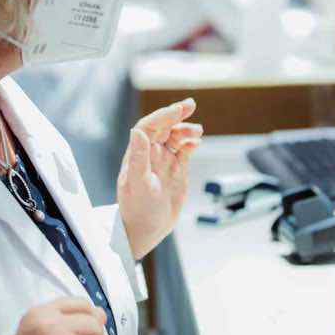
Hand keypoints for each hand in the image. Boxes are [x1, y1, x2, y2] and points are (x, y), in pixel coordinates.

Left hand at [118, 98, 202, 259]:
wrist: (146, 230)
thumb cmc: (137, 210)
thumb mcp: (137, 184)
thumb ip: (138, 158)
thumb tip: (136, 131)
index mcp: (138, 153)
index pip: (149, 126)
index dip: (163, 115)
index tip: (177, 109)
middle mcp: (150, 154)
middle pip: (164, 126)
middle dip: (176, 114)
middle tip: (191, 104)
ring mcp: (164, 161)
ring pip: (176, 137)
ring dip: (186, 130)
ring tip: (198, 131)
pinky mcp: (176, 170)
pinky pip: (184, 150)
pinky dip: (191, 143)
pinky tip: (197, 142)